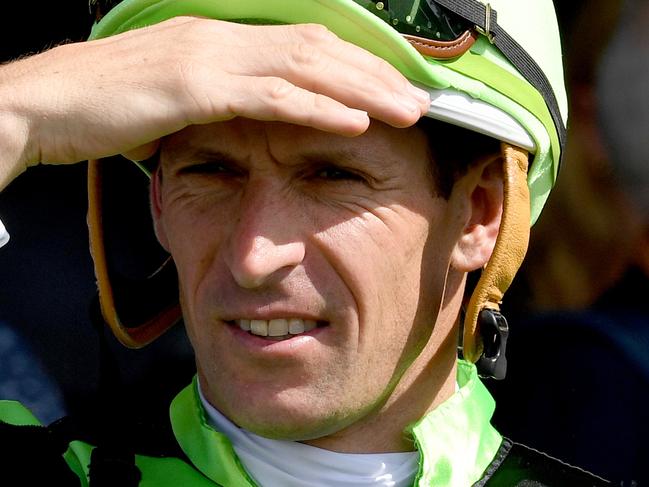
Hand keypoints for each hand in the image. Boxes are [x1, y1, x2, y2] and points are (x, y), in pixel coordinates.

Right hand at [0, 16, 429, 188]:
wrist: (42, 103)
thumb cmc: (103, 105)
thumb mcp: (171, 97)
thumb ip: (215, 102)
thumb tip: (247, 119)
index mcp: (220, 40)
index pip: (303, 44)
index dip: (353, 63)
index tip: (390, 85)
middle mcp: (222, 38)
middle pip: (317, 49)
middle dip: (373, 73)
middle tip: (418, 96)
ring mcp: (209, 59)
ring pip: (305, 67)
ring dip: (361, 88)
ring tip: (406, 109)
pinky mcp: (194, 87)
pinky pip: (269, 96)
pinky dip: (317, 106)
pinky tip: (354, 118)